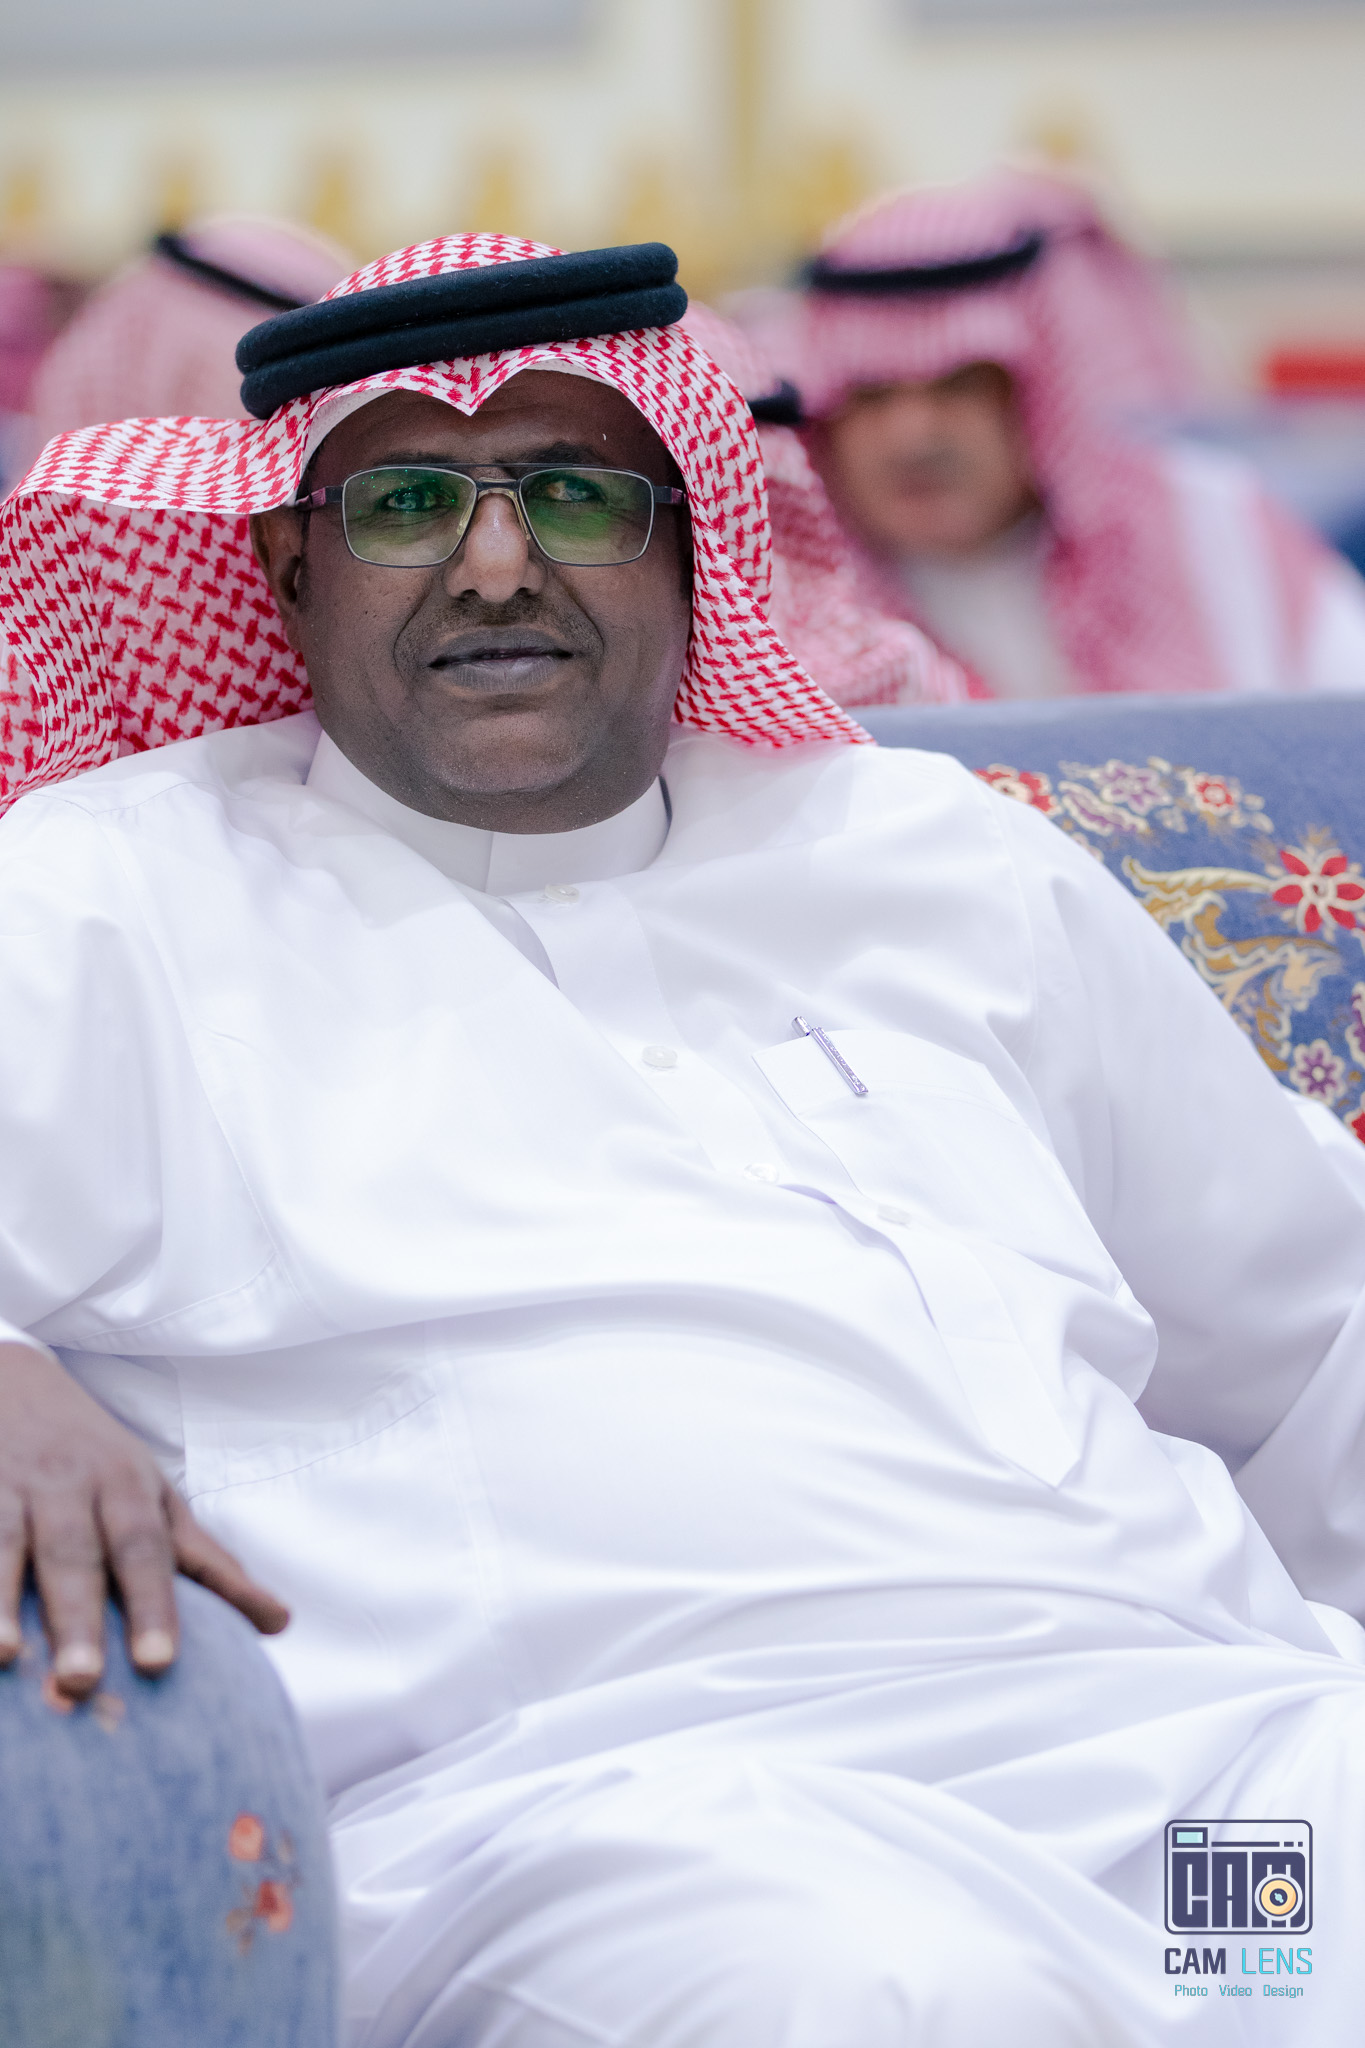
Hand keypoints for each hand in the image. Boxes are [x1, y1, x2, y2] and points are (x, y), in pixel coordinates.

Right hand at [0, 1341, 288, 1697]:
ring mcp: (12, 1487)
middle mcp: (70, 1486)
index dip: (152, 1604)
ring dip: (5, 1601)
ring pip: (9, 1545)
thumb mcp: (157, 1498)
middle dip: (80, 1616)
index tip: (159, 1662)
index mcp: (128, 1488)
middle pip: (77, 1553)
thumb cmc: (99, 1461)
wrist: (12, 1380)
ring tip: (6, 1656)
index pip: (145, 1549)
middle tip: (83, 1681)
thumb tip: (280, 1624)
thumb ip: (208, 1564)